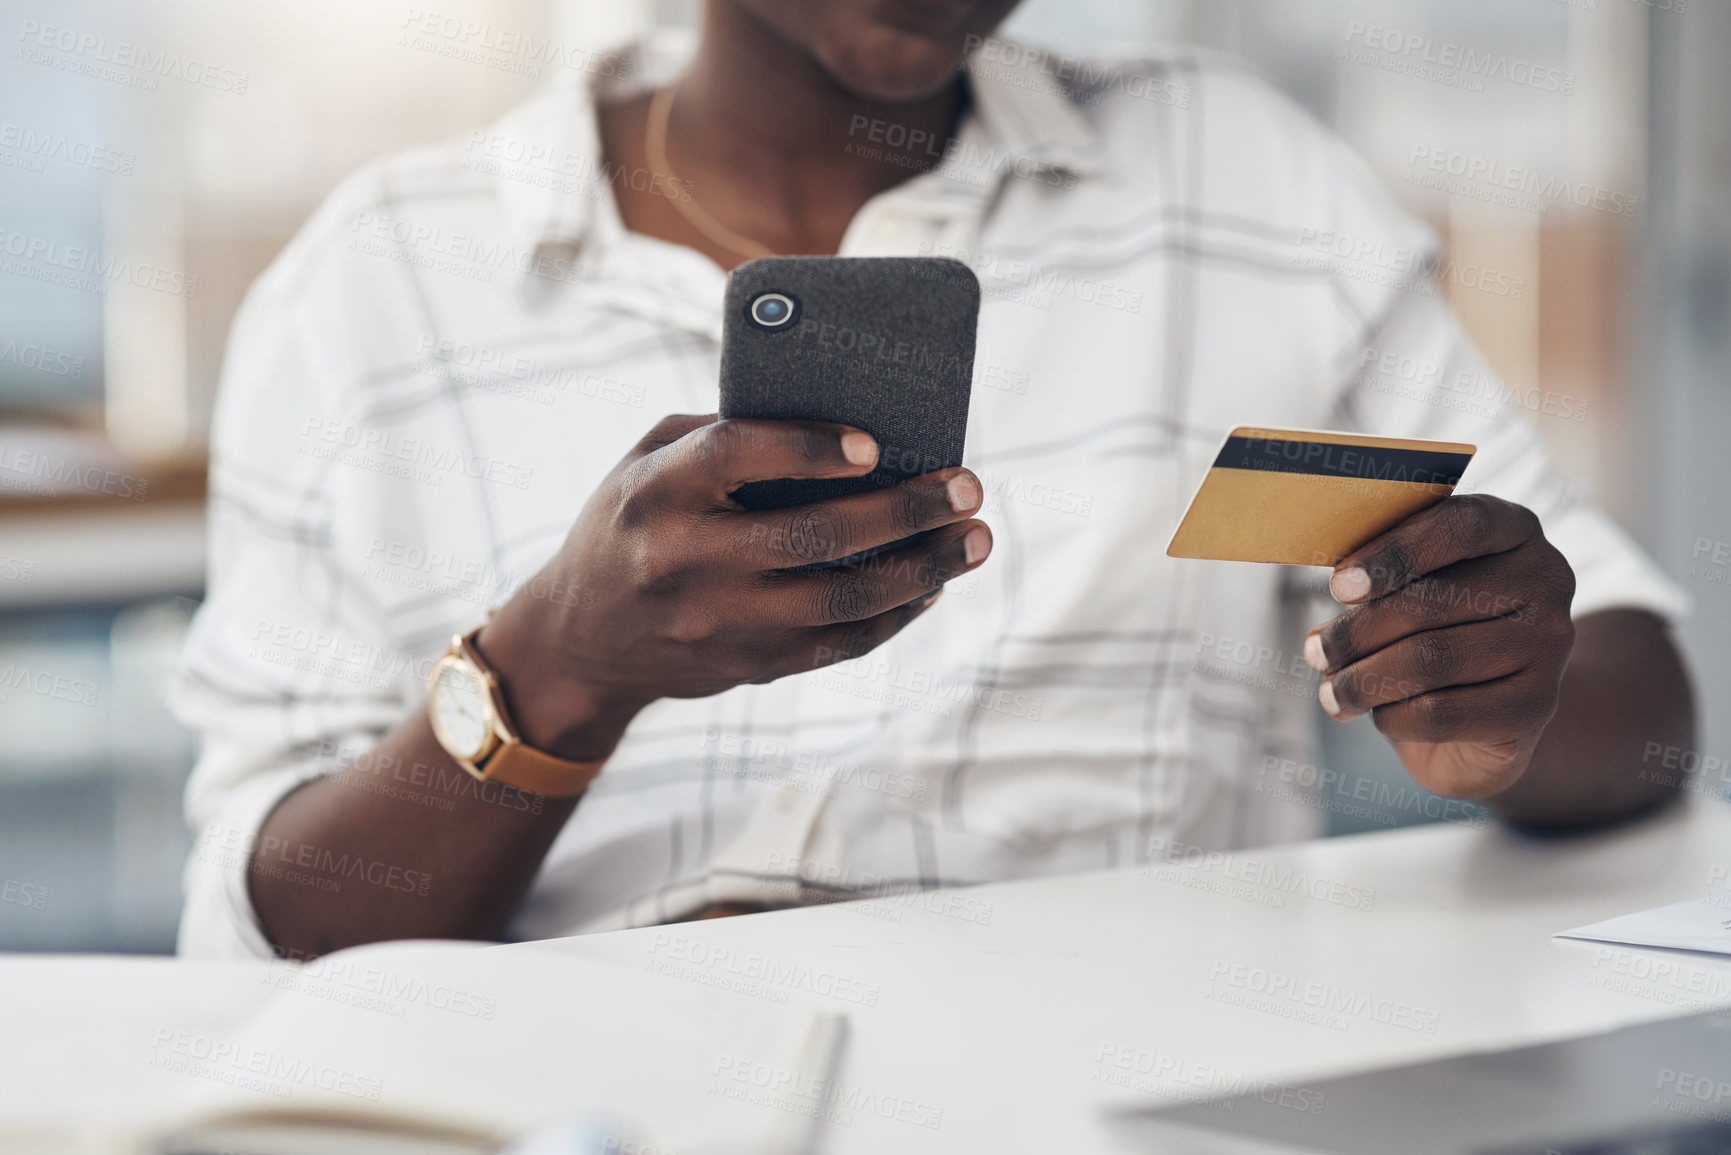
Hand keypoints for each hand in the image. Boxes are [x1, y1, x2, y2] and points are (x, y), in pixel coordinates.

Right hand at [479, 414, 991, 759]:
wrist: (581, 640)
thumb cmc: (632, 522)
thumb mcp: (647, 462)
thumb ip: (723, 434)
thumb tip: (840, 418)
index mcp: (656, 493)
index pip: (735, 456)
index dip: (807, 447)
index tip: (873, 442)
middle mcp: (685, 561)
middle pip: (813, 535)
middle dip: (905, 511)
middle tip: (968, 486)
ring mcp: (720, 624)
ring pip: (843, 599)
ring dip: (925, 569)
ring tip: (975, 539)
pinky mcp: (748, 667)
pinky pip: (841, 642)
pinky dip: (897, 612)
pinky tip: (933, 582)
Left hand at [1304, 494, 1576, 798]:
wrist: (1485, 713)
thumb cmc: (1433, 631)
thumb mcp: (1409, 590)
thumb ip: (1376, 581)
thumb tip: (1331, 610)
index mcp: (1514, 528)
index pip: (1460, 525)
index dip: (1394, 553)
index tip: (1339, 587)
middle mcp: (1546, 578)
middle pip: (1432, 602)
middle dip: (1357, 633)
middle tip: (1316, 652)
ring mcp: (1551, 644)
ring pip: (1431, 661)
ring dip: (1363, 681)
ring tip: (1331, 692)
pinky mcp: (1537, 706)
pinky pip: (1442, 713)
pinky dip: (1393, 716)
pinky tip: (1379, 715)